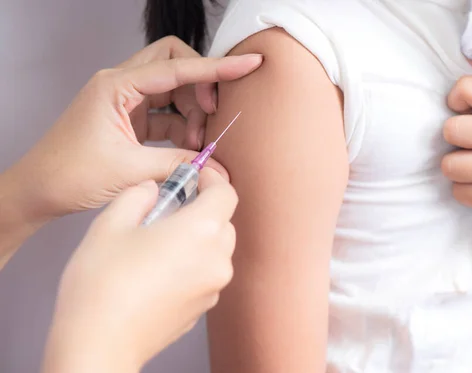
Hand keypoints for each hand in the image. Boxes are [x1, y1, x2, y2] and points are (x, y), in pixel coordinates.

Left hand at [5, 36, 260, 224]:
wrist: (40, 190)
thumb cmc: (71, 174)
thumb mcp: (131, 169)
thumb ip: (179, 163)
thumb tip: (216, 167)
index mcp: (117, 86)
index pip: (177, 67)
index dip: (216, 68)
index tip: (247, 64)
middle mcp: (122, 85)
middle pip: (175, 63)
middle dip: (200, 84)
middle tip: (214, 113)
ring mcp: (127, 101)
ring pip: (174, 89)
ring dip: (193, 113)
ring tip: (198, 144)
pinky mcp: (131, 119)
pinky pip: (167, 113)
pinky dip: (183, 128)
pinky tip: (189, 149)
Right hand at [43, 168, 236, 372]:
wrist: (100, 342)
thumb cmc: (103, 284)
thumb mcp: (111, 224)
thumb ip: (137, 196)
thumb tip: (151, 189)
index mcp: (201, 230)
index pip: (226, 193)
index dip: (212, 179)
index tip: (196, 176)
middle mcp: (217, 259)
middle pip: (223, 222)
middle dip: (202, 210)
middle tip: (169, 210)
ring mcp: (213, 287)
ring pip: (216, 250)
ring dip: (197, 239)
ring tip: (159, 243)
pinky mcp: (203, 308)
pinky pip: (205, 275)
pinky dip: (192, 265)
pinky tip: (159, 271)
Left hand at [441, 72, 471, 212]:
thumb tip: (461, 58)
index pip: (464, 88)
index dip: (455, 100)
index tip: (463, 109)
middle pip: (451, 130)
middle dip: (453, 136)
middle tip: (468, 141)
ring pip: (449, 165)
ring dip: (456, 165)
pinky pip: (458, 192)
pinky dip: (464, 188)